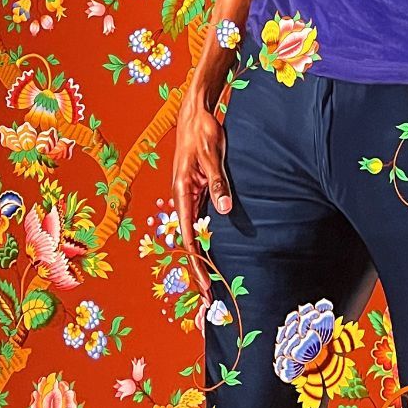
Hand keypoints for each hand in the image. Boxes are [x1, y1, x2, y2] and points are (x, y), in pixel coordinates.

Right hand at [170, 84, 231, 312]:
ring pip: (195, 232)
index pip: (188, 236)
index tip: (205, 283)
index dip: (196, 262)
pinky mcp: (198, 188)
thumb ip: (218, 183)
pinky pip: (201, 219)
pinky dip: (206, 237)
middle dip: (197, 268)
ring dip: (202, 256)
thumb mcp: (213, 155)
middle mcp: (183, 197)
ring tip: (211, 281)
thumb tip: (225, 211)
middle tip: (209, 296)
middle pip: (189, 240)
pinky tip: (214, 251)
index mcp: (182, 191)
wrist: (196, 111)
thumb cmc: (203, 130)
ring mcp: (190, 194)